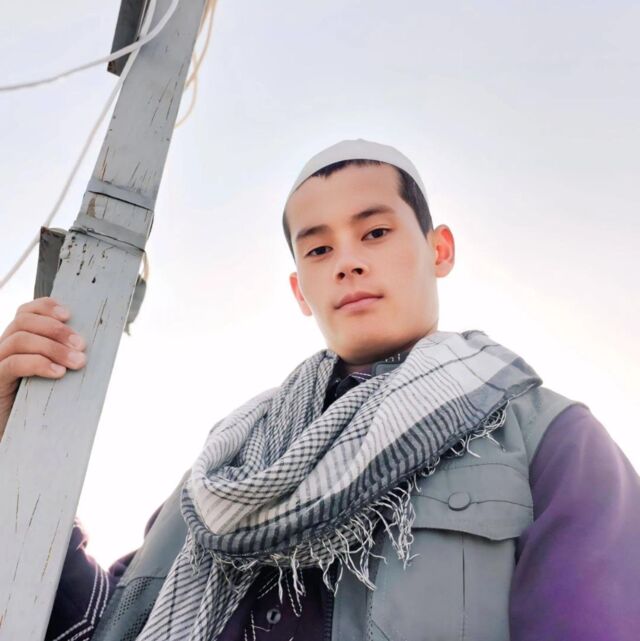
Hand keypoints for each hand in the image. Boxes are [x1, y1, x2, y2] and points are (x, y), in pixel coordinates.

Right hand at [0, 297, 86, 439]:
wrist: (20, 438)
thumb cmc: (41, 404)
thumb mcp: (55, 374)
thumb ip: (63, 357)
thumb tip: (89, 346)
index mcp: (18, 342)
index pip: (26, 312)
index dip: (46, 307)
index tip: (69, 314)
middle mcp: (3, 348)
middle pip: (24, 322)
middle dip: (56, 329)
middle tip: (82, 345)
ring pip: (20, 340)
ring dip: (54, 347)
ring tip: (77, 362)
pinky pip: (13, 364)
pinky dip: (39, 363)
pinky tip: (58, 372)